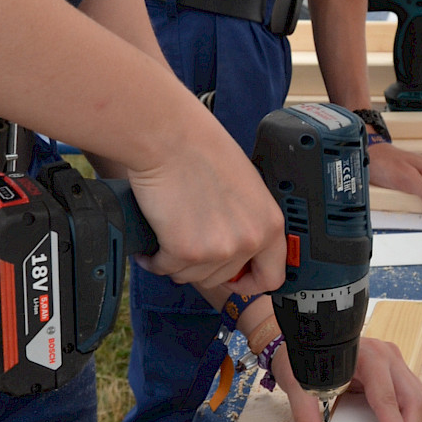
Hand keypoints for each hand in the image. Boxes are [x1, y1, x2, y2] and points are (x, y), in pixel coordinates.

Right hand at [128, 109, 285, 292]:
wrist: (171, 139)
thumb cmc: (203, 152)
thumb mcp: (247, 188)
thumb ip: (248, 221)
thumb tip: (237, 247)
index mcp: (269, 224)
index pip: (271, 277)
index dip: (250, 282)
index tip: (235, 278)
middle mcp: (248, 240)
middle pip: (223, 279)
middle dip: (202, 265)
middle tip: (188, 244)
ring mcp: (217, 249)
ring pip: (191, 276)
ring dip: (176, 262)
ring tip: (168, 237)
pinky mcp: (184, 251)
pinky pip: (165, 269)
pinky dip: (153, 259)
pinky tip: (150, 246)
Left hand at [273, 332, 421, 421]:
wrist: (302, 336)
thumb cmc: (301, 357)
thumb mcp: (299, 387)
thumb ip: (305, 421)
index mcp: (366, 356)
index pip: (388, 400)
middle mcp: (386, 355)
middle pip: (414, 400)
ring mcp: (394, 361)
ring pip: (418, 400)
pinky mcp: (395, 369)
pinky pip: (410, 397)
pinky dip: (406, 420)